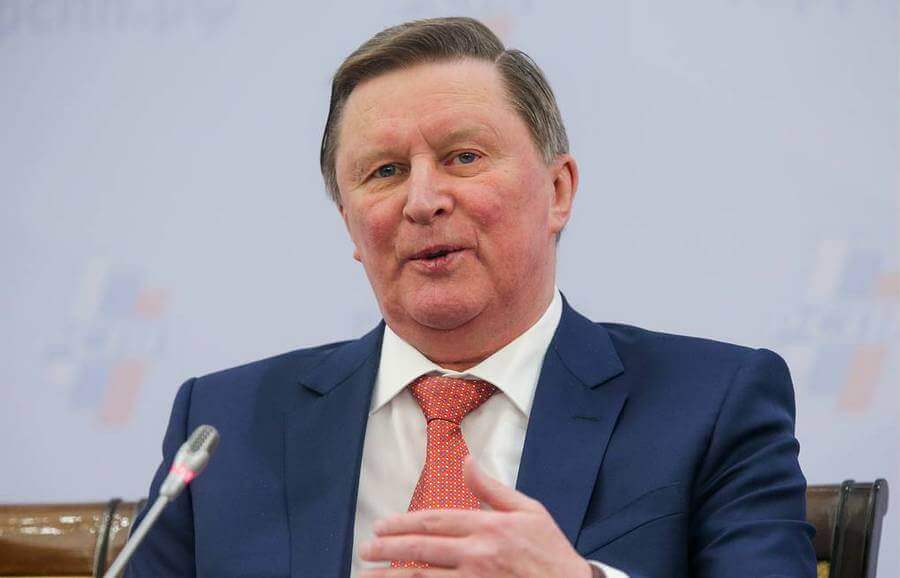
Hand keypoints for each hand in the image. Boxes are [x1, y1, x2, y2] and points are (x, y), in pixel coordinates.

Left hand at [358, 456, 593, 577]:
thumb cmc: (551, 552)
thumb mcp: (529, 510)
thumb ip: (492, 489)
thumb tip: (467, 462)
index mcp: (488, 527)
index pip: (435, 521)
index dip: (403, 523)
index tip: (381, 526)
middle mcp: (477, 554)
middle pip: (422, 549)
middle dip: (388, 549)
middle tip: (365, 549)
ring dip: (391, 577)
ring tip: (367, 576)